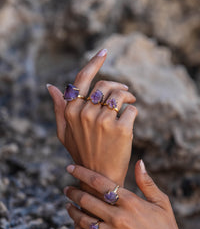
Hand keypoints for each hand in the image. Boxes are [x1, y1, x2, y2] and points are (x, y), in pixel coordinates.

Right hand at [47, 49, 136, 184]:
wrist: (100, 177)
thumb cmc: (82, 153)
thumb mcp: (64, 132)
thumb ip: (59, 108)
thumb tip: (50, 86)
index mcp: (71, 111)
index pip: (82, 78)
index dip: (94, 62)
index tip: (104, 51)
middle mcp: (85, 113)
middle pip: (104, 84)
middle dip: (116, 85)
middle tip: (125, 92)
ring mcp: (103, 121)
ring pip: (119, 93)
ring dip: (127, 95)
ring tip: (130, 100)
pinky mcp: (121, 129)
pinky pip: (131, 108)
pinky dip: (133, 110)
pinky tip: (130, 119)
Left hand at [64, 162, 199, 228]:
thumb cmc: (166, 227)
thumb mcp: (161, 202)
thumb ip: (146, 182)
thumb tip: (139, 162)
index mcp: (130, 201)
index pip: (98, 182)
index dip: (81, 172)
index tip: (70, 168)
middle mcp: (119, 217)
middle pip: (86, 200)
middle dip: (73, 192)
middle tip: (67, 188)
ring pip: (83, 220)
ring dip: (72, 211)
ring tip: (68, 205)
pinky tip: (76, 226)